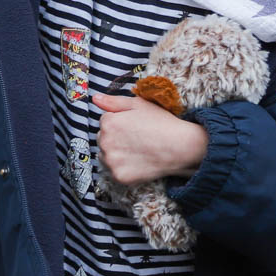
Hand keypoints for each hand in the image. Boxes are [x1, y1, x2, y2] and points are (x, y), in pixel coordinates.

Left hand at [93, 91, 208, 184]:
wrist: (181, 147)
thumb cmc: (161, 122)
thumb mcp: (138, 104)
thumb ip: (113, 101)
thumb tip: (95, 99)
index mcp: (108, 122)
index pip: (105, 122)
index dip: (121, 123)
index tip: (135, 127)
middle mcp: (105, 142)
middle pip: (103, 139)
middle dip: (115, 138)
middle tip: (137, 139)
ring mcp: (112, 161)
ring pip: (106, 156)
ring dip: (115, 154)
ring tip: (137, 151)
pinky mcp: (119, 177)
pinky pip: (115, 171)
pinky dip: (123, 168)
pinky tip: (138, 162)